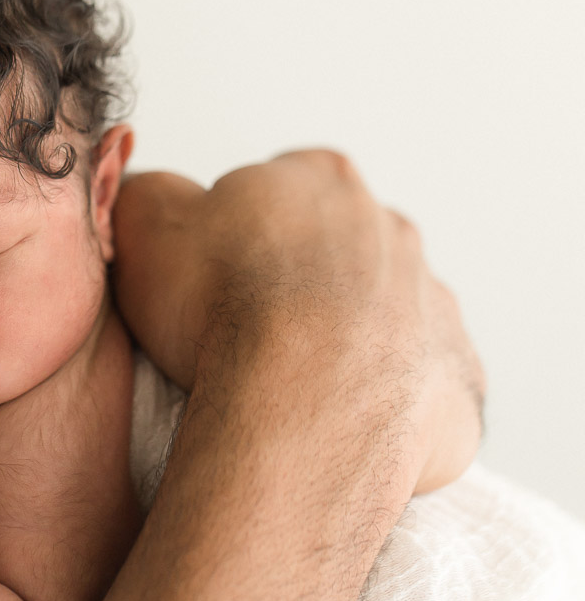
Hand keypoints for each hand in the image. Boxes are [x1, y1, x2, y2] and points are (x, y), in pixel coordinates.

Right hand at [111, 150, 483, 494]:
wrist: (303, 402)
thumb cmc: (223, 306)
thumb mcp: (145, 222)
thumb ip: (150, 195)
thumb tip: (159, 197)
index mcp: (320, 179)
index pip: (273, 186)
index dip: (232, 230)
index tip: (207, 272)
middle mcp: (390, 229)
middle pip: (336, 247)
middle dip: (295, 282)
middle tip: (241, 330)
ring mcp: (432, 305)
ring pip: (381, 315)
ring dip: (343, 339)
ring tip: (284, 384)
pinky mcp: (454, 379)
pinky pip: (415, 386)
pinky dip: (378, 400)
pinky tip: (332, 421)